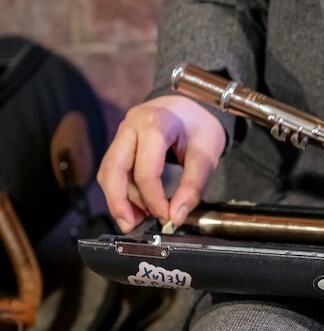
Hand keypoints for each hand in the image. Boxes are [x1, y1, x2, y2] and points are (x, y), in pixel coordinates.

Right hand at [97, 96, 225, 232]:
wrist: (195, 104)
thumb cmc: (201, 126)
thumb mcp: (207, 153)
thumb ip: (193, 186)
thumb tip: (176, 217)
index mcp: (155, 123)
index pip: (145, 171)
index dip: (154, 199)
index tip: (167, 217)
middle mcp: (131, 126)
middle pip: (113, 170)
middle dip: (120, 203)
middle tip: (133, 226)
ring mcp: (122, 133)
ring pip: (109, 172)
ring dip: (118, 199)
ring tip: (136, 220)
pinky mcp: (120, 142)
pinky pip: (112, 169)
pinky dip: (120, 190)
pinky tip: (134, 206)